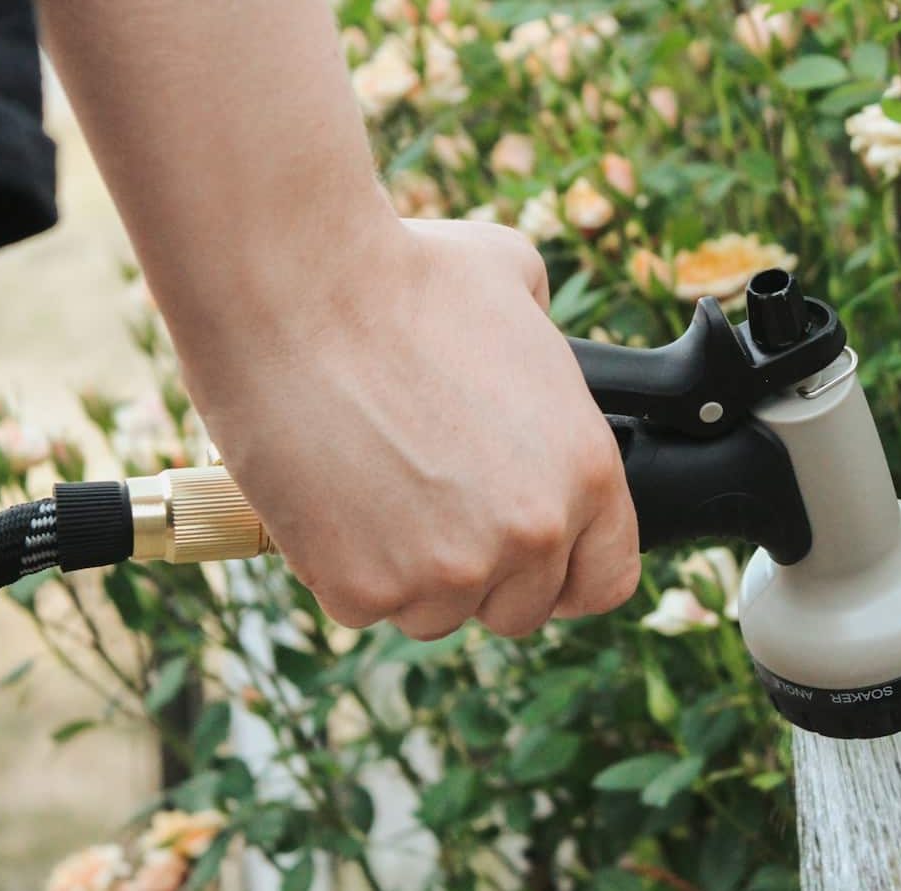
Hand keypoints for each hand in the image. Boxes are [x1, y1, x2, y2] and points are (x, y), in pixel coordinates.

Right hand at [168, 218, 640, 638]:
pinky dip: (341, 566)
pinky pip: (362, 606)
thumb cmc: (403, 275)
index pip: (605, 578)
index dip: (566, 570)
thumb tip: (536, 358)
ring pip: (436, 614)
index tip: (531, 558)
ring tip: (372, 487)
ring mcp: (448, 571)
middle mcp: (531, 534)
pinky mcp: (364, 589)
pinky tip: (328, 495)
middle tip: (431, 508)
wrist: (295, 290)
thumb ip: (548, 353)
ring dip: (409, 572)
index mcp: (588, 471)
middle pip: (519, 608)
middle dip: (480, 570)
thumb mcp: (521, 286)